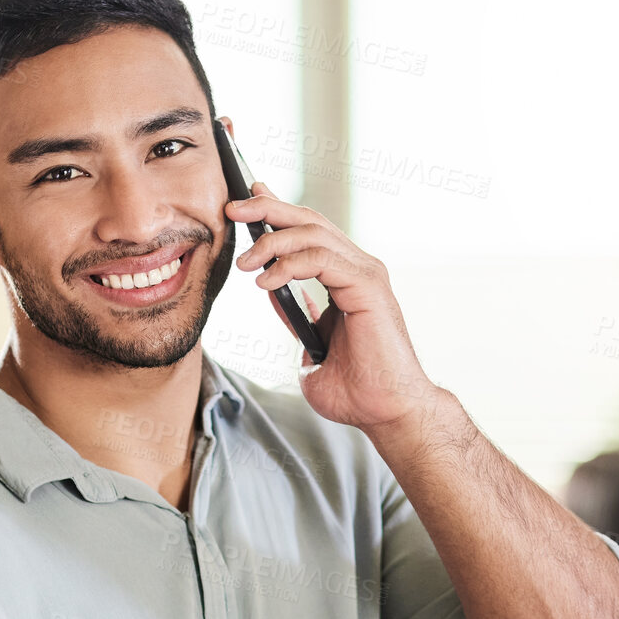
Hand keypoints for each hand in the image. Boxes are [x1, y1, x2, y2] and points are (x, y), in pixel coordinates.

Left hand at [226, 181, 433, 431]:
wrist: (384, 412)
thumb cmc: (355, 389)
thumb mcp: (310, 347)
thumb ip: (296, 318)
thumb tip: (272, 292)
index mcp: (347, 278)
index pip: (310, 232)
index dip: (277, 212)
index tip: (245, 206)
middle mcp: (359, 269)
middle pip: (310, 221)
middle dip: (268, 208)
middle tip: (234, 209)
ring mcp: (366, 274)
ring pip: (313, 233)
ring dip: (272, 241)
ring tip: (244, 263)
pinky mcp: (368, 286)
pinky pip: (323, 259)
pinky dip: (290, 265)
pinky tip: (266, 282)